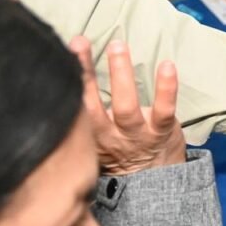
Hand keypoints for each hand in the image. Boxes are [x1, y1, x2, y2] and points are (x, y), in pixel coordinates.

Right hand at [69, 36, 186, 175]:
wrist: (154, 181)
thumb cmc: (121, 149)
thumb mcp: (96, 137)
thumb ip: (86, 113)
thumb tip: (70, 71)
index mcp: (89, 136)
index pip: (74, 108)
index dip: (66, 83)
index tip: (58, 54)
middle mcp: (109, 137)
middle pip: (91, 107)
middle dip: (84, 74)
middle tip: (78, 43)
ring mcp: (136, 136)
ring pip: (126, 107)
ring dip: (121, 75)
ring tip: (117, 46)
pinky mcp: (162, 133)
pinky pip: (164, 111)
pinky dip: (166, 88)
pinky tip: (167, 65)